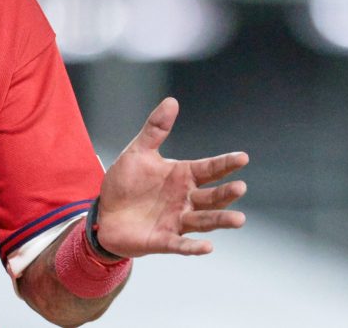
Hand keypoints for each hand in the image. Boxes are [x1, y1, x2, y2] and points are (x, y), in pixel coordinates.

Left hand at [93, 97, 247, 257]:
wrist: (104, 213)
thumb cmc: (125, 182)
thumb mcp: (138, 152)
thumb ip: (155, 129)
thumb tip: (171, 101)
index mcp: (183, 176)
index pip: (209, 169)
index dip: (225, 164)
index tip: (243, 157)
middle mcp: (186, 199)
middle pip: (211, 196)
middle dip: (226, 193)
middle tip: (240, 187)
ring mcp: (177, 220)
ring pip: (204, 221)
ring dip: (220, 220)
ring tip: (239, 219)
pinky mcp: (163, 239)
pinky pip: (181, 244)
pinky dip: (194, 247)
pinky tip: (207, 247)